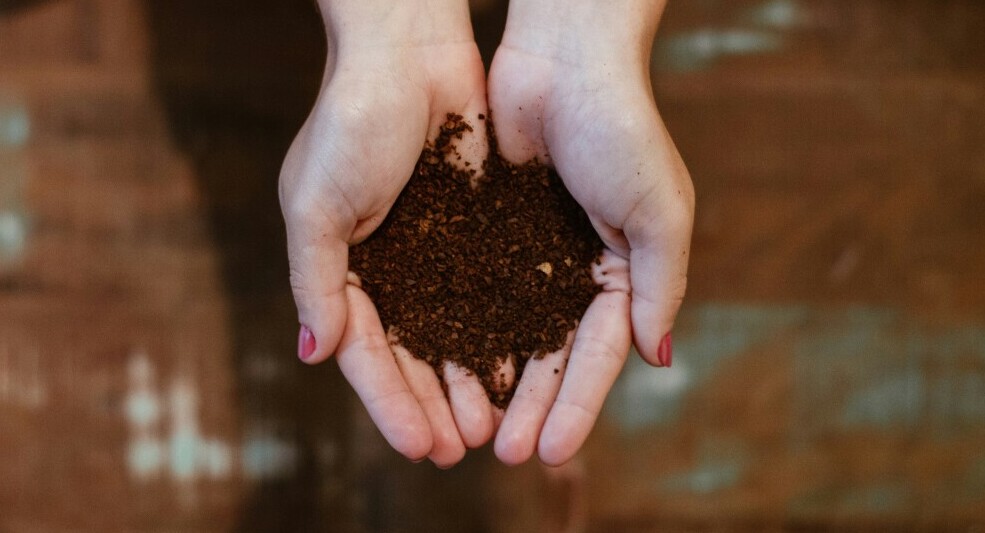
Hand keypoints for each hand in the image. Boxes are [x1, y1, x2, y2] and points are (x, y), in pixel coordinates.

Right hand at [279, 0, 495, 466]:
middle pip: (411, 354)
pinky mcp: (474, 231)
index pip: (365, 351)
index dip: (390, 402)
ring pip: (452, 333)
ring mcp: (432, 253)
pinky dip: (498, 331)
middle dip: (433, 404)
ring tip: (493, 425)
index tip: (418, 446)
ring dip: (468, 380)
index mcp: (341, 267)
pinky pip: (487, 293)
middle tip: (461, 449)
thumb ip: (317, 280)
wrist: (410, 53)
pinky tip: (517, 367)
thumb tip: (314, 353)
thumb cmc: (351, 120)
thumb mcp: (315, 204)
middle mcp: (387, 268)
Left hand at [487, 0, 693, 465]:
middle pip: (551, 354)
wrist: (563, 58)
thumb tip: (661, 357)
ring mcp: (530, 251)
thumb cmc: (622, 128)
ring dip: (494, 381)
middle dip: (531, 405)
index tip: (554, 450)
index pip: (600, 354)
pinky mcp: (489, 228)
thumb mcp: (658, 213)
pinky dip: (464, 328)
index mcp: (624, 271)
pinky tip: (445, 366)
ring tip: (472, 428)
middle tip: (507, 454)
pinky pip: (476, 289)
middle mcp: (575, 269)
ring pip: (509, 331)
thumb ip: (659, 286)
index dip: (578, 404)